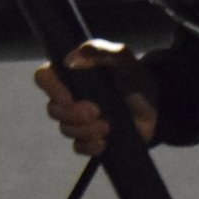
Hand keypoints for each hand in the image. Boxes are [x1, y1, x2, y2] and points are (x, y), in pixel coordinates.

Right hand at [33, 40, 159, 156]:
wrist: (154, 102)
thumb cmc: (133, 74)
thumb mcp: (120, 57)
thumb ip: (98, 51)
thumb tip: (71, 60)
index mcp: (70, 74)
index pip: (44, 78)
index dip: (50, 88)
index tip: (68, 95)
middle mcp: (70, 97)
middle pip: (53, 109)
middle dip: (73, 113)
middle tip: (96, 110)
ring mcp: (78, 119)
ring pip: (66, 129)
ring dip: (85, 130)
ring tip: (106, 125)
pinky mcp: (90, 137)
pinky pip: (79, 146)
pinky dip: (90, 146)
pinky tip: (104, 142)